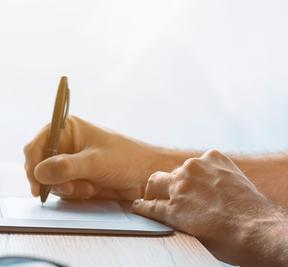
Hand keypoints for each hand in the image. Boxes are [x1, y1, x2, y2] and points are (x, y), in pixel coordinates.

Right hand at [24, 116, 175, 199]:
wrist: (147, 178)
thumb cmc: (127, 160)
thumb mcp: (95, 162)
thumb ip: (65, 167)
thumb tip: (39, 172)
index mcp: (67, 129)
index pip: (37, 144)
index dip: (33, 163)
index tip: (36, 181)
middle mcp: (64, 144)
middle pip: (39, 165)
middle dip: (52, 179)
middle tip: (66, 188)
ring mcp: (69, 162)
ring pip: (49, 180)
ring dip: (66, 188)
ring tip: (87, 187)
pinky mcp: (74, 178)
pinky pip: (61, 189)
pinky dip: (73, 193)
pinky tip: (90, 190)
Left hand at [133, 150, 286, 265]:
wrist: (257, 230)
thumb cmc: (254, 212)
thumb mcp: (238, 183)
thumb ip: (220, 181)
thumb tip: (211, 192)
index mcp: (213, 158)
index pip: (191, 165)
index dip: (188, 179)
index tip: (187, 186)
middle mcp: (193, 168)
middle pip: (171, 173)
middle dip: (170, 184)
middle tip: (168, 195)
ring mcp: (180, 188)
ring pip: (155, 184)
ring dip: (154, 193)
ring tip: (150, 200)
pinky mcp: (172, 209)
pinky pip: (149, 207)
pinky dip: (142, 208)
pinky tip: (138, 208)